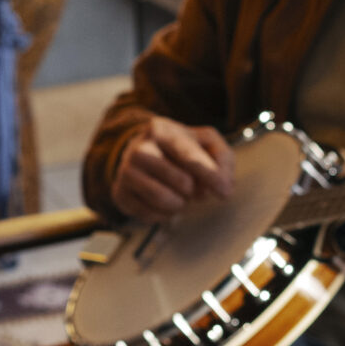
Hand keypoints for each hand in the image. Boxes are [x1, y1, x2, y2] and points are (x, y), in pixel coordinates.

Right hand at [110, 117, 233, 222]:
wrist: (143, 152)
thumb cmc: (180, 148)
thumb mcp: (206, 142)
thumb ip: (222, 160)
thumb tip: (224, 188)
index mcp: (162, 130)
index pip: (188, 154)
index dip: (209, 174)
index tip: (224, 191)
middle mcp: (139, 148)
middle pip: (181, 182)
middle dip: (195, 190)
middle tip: (192, 186)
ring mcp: (126, 172)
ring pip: (164, 200)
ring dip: (181, 204)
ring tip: (180, 195)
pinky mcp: (120, 194)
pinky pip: (150, 215)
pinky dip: (165, 214)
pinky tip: (164, 201)